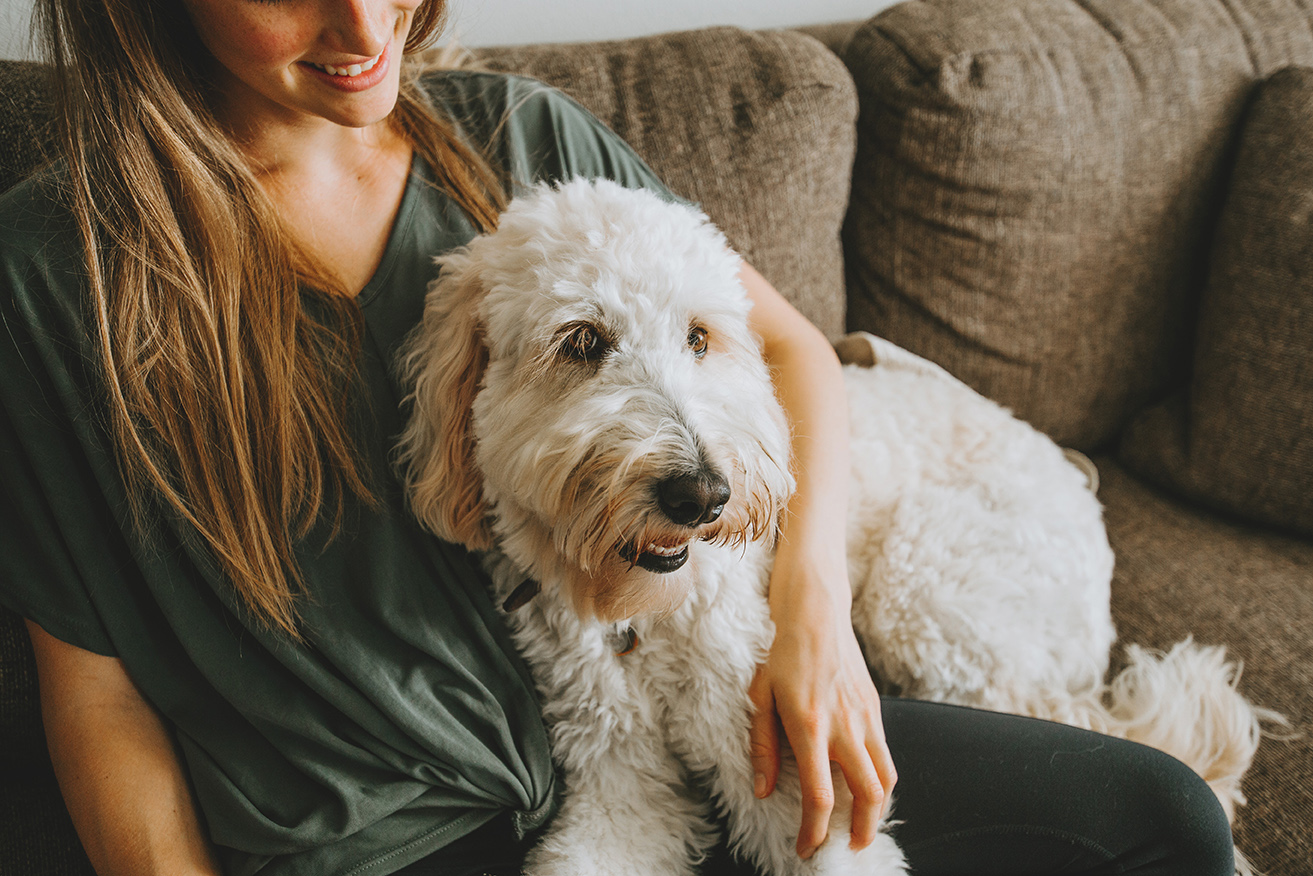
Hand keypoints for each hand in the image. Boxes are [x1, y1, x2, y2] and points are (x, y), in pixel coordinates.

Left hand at [747, 555, 896, 858]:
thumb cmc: (781, 653)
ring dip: (877, 809)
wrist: (815, 613)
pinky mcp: (875, 708)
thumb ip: (763, 747)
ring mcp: (865, 717)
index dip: (814, 831)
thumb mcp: (759, 698)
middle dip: (861, 830)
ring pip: (886, 777)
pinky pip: (885, 754)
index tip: (806, 848)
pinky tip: (865, 786)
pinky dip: (880, 779)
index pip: (819, 795)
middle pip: (868, 794)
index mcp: (809, 725)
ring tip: (862, 825)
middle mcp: (844, 725)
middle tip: (846, 847)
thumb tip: (764, 790)